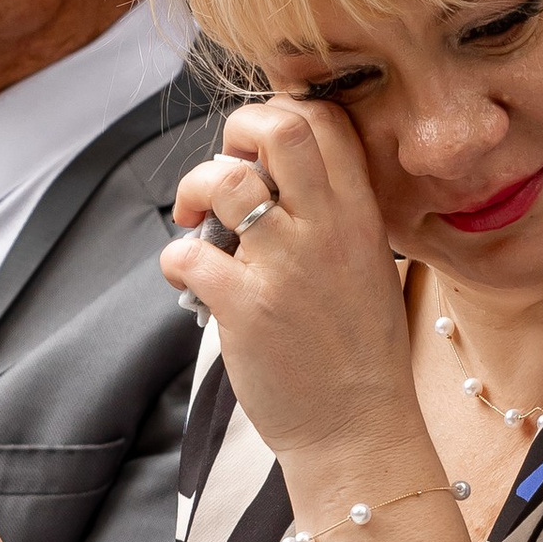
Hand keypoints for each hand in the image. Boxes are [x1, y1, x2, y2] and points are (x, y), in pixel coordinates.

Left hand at [163, 100, 424, 479]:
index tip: (261, 149)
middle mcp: (326, 230)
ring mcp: (285, 266)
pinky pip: (188, 254)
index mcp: (358, 215)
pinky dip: (175, 262)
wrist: (358, 429)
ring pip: (224, 179)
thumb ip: (333, 216)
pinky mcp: (245, 307)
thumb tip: (275, 177)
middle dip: (238, 130)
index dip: (282, 112)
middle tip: (227, 167)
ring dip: (193, 189)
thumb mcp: (367, 265)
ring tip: (195, 221)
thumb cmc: (356, 351)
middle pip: (281, 127)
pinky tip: (189, 282)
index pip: (326, 120)